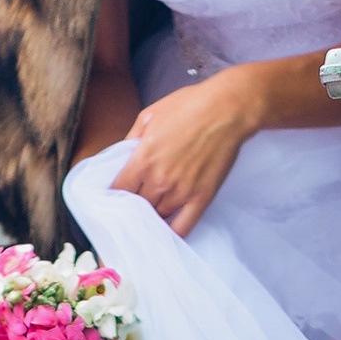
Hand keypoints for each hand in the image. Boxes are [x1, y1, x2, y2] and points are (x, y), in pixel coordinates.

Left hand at [107, 62, 267, 237]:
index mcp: (142, 159)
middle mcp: (159, 180)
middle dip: (133, 205)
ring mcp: (181, 192)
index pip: (118, 190)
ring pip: (157, 216)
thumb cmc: (189, 105)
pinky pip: (183, 227)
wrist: (227, 109)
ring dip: (152, 215)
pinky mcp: (201, 198)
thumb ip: (131, 139)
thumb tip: (120, 156)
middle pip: (136, 206)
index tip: (114, 196)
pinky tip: (168, 232)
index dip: (113, 195)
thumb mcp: (150, 114)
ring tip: (151, 213)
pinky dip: (173, 233)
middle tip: (133, 204)